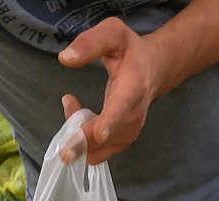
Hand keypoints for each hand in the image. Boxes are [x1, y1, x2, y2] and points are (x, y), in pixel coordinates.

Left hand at [59, 18, 166, 164]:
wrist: (153, 70)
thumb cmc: (130, 51)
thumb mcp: (113, 33)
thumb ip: (90, 43)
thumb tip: (65, 58)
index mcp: (133, 88)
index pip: (121, 108)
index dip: (109, 123)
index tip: (98, 134)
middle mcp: (133, 116)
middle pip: (102, 138)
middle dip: (77, 133)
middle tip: (69, 100)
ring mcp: (128, 133)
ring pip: (94, 148)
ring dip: (76, 131)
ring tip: (73, 102)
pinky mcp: (120, 143)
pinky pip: (94, 151)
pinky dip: (80, 138)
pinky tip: (80, 114)